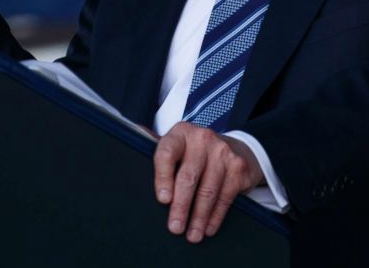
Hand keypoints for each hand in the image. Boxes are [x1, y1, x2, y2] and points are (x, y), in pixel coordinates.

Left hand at [153, 122, 263, 242]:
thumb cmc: (196, 152)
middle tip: (174, 228)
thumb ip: (159, 149)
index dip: (163, 177)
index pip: (167, 153)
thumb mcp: (178, 145)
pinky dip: (215, 216)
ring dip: (198, 217)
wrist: (237, 148)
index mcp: (181, 133)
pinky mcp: (238, 167)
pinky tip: (208, 228)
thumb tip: (129, 142)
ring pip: (208, 190)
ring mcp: (222, 151)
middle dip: (180, 206)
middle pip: (188, 176)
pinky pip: (225, 196)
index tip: (162, 200)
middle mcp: (202, 138)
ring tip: (192, 235)